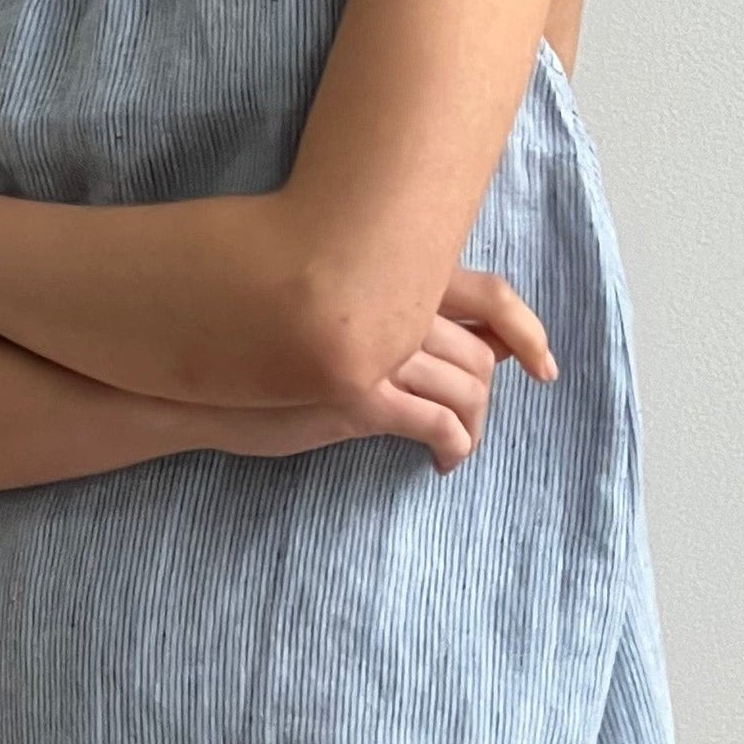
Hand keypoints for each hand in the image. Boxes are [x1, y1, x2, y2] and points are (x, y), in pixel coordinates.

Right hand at [226, 268, 556, 475]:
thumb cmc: (265, 346)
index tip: (541, 363)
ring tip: (455, 446)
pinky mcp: (359, 397)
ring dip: (474, 426)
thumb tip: (434, 333)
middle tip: (471, 419)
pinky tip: (441, 465)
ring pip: (468, 390)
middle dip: (486, 393)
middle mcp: (391, 305)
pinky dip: (454, 448)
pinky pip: (438, 425)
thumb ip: (381, 311)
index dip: (525, 329)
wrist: (202, 377)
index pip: (489, 293)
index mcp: (391, 278)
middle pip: (481, 352)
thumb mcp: (332, 315)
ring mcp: (377, 350)